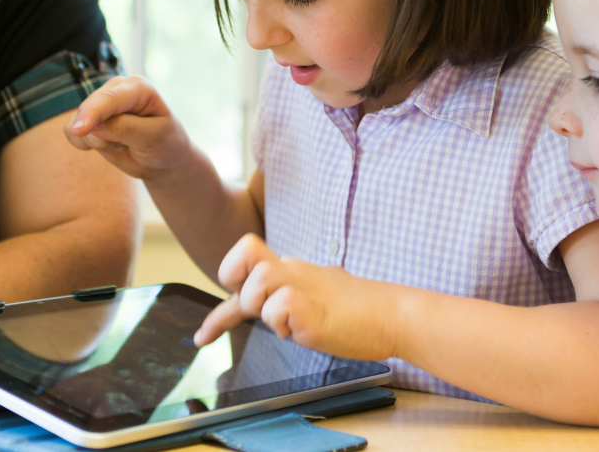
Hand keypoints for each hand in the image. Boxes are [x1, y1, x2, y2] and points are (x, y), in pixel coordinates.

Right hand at [64, 76, 193, 179]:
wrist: (161, 158)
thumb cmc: (164, 144)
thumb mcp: (152, 138)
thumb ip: (125, 129)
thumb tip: (94, 126)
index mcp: (137, 87)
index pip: (110, 99)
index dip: (92, 113)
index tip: (79, 130)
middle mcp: (115, 89)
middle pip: (90, 112)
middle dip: (104, 138)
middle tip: (130, 145)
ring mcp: (100, 102)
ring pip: (77, 124)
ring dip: (98, 142)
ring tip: (123, 143)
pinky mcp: (88, 117)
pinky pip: (71, 131)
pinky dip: (85, 144)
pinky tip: (109, 144)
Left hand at [194, 234, 401, 360]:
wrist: (393, 315)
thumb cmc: (359, 312)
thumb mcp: (314, 297)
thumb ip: (289, 297)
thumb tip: (275, 307)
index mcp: (290, 270)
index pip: (241, 267)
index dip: (220, 304)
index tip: (205, 337)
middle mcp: (291, 272)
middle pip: (240, 260)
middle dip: (239, 291)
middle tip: (262, 313)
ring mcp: (301, 287)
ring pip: (256, 281)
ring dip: (263, 307)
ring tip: (289, 323)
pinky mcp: (312, 308)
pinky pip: (280, 307)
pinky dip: (284, 324)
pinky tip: (304, 329)